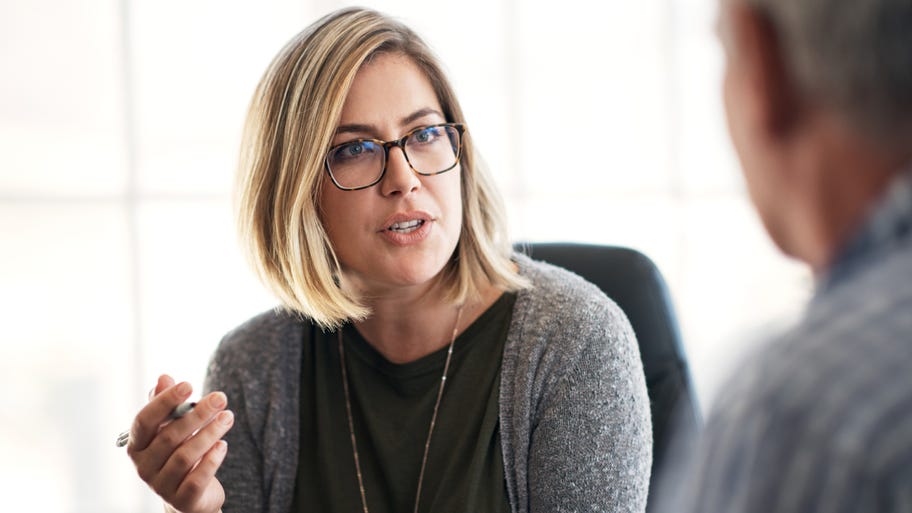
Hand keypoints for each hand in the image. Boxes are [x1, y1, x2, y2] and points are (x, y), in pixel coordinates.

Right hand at [127, 374, 233, 512]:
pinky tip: (223, 445)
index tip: (188, 384)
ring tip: (228, 417)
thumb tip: (164, 377)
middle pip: (169, 437)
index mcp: (137, 445)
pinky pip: (197, 478)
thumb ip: (166, 405)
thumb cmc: (179, 453)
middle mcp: (144, 467)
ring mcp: (161, 486)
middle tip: (221, 398)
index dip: (165, 401)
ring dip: (209, 433)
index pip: (145, 420)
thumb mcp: (171, 428)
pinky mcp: (181, 500)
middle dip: (198, 414)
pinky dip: (211, 460)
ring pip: (185, 456)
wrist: (190, 496)